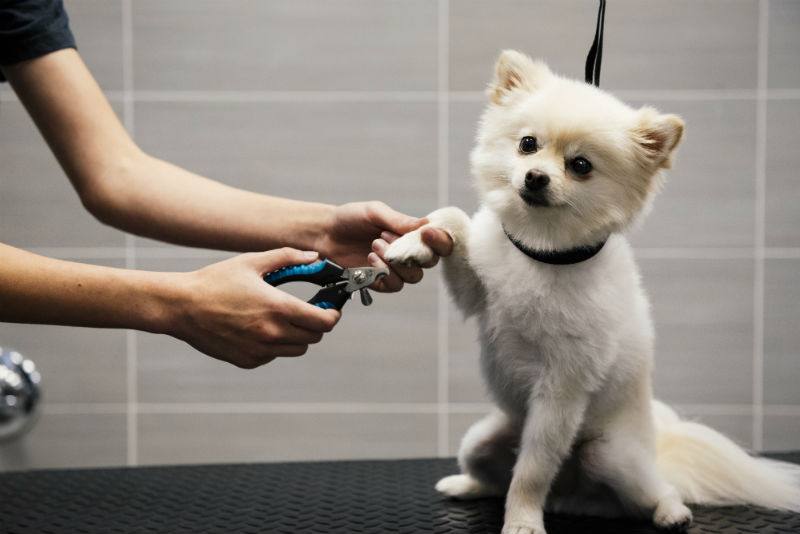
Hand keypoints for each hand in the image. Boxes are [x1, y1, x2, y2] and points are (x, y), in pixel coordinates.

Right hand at [168, 248, 339, 367]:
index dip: (332, 316)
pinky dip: (275, 345)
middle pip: (314, 338)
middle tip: (309, 311)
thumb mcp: (252, 262)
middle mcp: (272, 333)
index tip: (331, 309)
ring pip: (296, 349)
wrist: (181, 306)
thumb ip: (287, 257)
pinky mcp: (248, 360)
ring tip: (283, 318)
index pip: (323, 322)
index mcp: (278, 308)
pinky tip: (260, 328)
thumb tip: (314, 258)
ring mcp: (260, 350)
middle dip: (316, 325)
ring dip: (298, 336)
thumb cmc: (215, 281)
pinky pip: (273, 355)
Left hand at [315, 201, 438, 291]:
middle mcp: (408, 253)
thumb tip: (426, 224)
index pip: (439, 242)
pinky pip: (395, 285)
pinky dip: (385, 273)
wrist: (325, 233)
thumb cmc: (351, 218)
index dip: (440, 240)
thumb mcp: (375, 212)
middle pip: (430, 262)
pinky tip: (370, 260)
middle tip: (385, 236)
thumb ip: (399, 220)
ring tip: (374, 245)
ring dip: (395, 262)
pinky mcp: (381, 283)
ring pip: (413, 277)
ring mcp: (395, 269)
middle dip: (411, 251)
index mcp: (411, 234)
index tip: (427, 233)